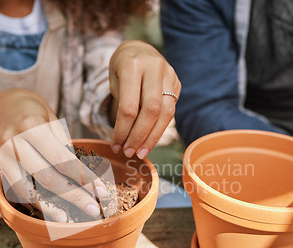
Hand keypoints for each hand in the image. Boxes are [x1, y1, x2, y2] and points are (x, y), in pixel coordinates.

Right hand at [0, 88, 106, 221]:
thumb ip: (65, 149)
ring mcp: (2, 157)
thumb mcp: (54, 123)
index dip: (83, 178)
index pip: (62, 159)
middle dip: (73, 196)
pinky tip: (52, 213)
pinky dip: (35, 204)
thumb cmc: (37, 116)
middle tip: (93, 209)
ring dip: (51, 208)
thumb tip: (87, 180)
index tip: (101, 191)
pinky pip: (17, 192)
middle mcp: (14, 143)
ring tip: (70, 219)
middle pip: (46, 177)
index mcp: (32, 127)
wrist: (5, 107)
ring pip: (28, 190)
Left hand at [109, 40, 180, 159]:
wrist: (138, 49)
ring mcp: (169, 74)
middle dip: (139, 137)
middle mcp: (154, 67)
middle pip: (150, 111)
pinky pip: (171, 111)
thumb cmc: (121, 69)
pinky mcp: (177, 83)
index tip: (115, 146)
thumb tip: (125, 141)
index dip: (122, 131)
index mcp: (133, 65)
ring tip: (140, 152)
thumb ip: (122, 105)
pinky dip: (159, 129)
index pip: (129, 107)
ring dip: (153, 137)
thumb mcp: (114, 81)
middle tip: (129, 153)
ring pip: (166, 113)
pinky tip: (149, 140)